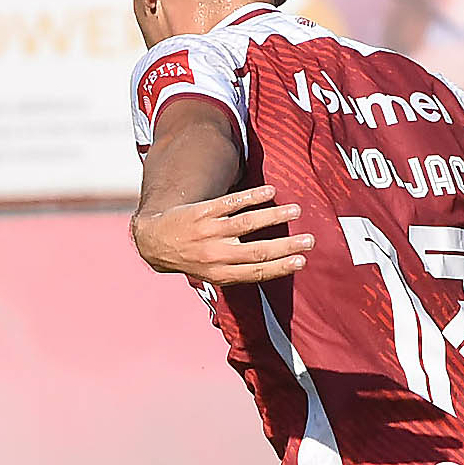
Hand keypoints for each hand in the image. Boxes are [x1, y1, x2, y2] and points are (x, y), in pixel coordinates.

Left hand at [130, 185, 313, 284]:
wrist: (154, 241)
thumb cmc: (192, 258)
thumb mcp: (212, 273)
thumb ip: (241, 270)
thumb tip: (281, 264)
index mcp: (220, 273)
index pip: (256, 272)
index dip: (280, 267)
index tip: (302, 261)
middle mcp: (215, 254)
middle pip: (256, 250)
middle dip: (286, 246)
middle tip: (309, 240)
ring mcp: (207, 232)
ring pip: (245, 224)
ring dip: (273, 216)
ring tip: (295, 210)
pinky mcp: (201, 212)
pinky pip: (229, 202)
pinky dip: (251, 196)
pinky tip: (269, 191)